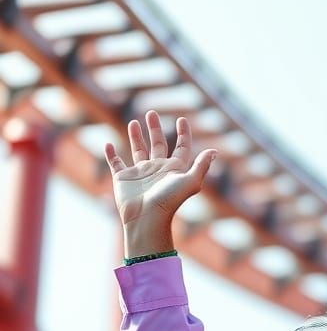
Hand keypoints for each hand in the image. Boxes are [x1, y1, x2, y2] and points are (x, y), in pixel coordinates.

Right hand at [104, 111, 216, 252]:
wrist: (147, 218)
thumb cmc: (170, 200)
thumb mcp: (190, 181)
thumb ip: (201, 166)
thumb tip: (214, 151)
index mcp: (175, 169)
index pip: (181, 148)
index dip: (183, 134)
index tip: (181, 120)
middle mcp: (158, 170)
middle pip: (158, 144)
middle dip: (155, 129)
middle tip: (152, 113)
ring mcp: (140, 174)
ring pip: (138, 150)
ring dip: (136, 137)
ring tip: (134, 122)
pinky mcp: (123, 178)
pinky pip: (116, 163)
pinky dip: (110, 154)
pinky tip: (108, 144)